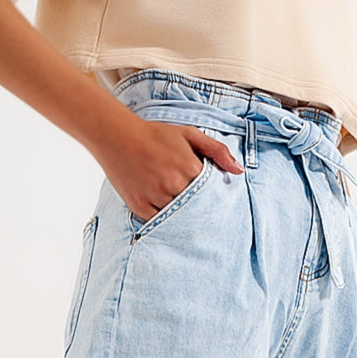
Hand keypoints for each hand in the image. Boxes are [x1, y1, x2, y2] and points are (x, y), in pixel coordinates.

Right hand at [97, 116, 242, 222]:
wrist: (117, 136)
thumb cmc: (155, 135)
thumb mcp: (189, 134)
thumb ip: (217, 151)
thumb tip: (239, 171)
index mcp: (189, 168)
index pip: (212, 193)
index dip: (213, 196)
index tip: (215, 200)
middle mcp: (173, 185)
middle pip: (196, 208)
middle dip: (199, 209)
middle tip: (200, 209)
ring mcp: (155, 197)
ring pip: (178, 218)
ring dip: (182, 217)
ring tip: (179, 208)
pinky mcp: (139, 207)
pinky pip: (158, 223)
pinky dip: (164, 221)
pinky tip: (166, 214)